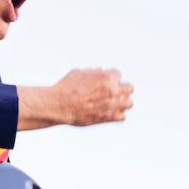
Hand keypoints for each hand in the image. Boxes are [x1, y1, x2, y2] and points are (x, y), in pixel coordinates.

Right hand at [16, 68, 133, 129]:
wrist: (60, 105)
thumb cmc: (66, 88)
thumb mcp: (79, 73)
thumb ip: (93, 72)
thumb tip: (100, 71)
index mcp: (107, 77)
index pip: (119, 75)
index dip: (111, 78)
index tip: (105, 82)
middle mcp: (113, 91)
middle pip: (129, 88)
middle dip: (122, 89)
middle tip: (114, 92)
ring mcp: (112, 105)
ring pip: (129, 103)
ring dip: (122, 102)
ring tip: (114, 103)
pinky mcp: (109, 117)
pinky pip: (122, 116)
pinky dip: (117, 114)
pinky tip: (110, 112)